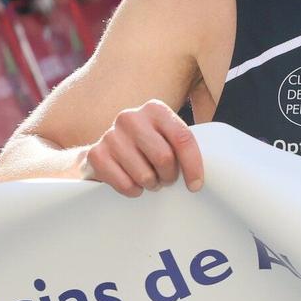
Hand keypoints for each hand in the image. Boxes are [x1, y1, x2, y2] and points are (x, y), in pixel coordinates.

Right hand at [81, 98, 203, 196]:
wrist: (105, 150)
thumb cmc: (144, 146)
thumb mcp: (164, 136)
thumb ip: (181, 144)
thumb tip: (204, 172)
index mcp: (155, 109)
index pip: (183, 138)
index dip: (193, 166)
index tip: (195, 185)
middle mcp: (131, 117)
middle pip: (164, 158)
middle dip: (169, 176)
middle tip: (166, 179)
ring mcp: (111, 135)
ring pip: (145, 175)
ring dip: (151, 184)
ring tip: (149, 180)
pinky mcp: (97, 154)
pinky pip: (126, 184)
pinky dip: (133, 190)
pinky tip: (133, 183)